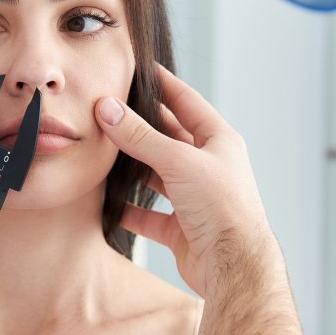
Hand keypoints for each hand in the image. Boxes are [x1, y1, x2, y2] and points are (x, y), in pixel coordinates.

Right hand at [95, 66, 277, 296]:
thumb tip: (107, 109)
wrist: (234, 266)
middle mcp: (207, 168)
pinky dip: (129, 209)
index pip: (187, 102)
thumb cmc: (222, 207)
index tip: (140, 68)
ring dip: (131, 167)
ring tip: (102, 151)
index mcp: (218, 142)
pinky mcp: (181, 229)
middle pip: (168, 138)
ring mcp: (194, 199)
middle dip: (140, 126)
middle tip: (108, 109)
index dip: (164, 83)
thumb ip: (141, 137)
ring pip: (157, 176)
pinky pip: (148, 215)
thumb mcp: (179, 161)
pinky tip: (108, 203)